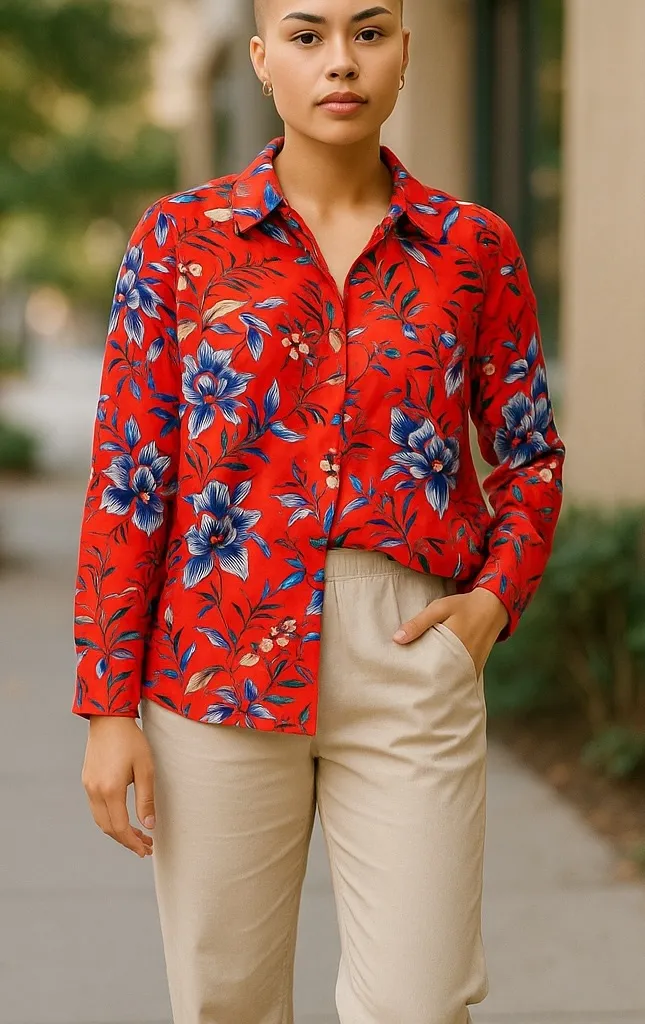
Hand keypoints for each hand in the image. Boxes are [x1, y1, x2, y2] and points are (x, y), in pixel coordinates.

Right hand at [81, 716, 155, 858]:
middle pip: (108, 828)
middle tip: (145, 846)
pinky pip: (96, 808)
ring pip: (100, 820)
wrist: (109, 718)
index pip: (120, 827)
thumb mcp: (146, 768)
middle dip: (126, 840)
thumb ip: (146, 799)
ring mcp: (88, 786)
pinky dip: (109, 818)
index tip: (146, 850)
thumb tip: (149, 825)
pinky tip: (123, 817)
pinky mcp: (87, 780)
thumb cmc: (131, 741)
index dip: (133, 842)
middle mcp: (95, 791)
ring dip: (117, 831)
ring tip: (137, 834)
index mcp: (110, 790)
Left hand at [392, 587, 508, 676]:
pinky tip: (438, 679)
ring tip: (420, 685)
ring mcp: (472, 666)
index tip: (401, 678)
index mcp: (453, 645)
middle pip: (440, 678)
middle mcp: (464, 660)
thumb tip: (396, 639)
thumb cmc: (463, 606)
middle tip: (408, 684)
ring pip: (450, 680)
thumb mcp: (438, 608)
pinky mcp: (476, 668)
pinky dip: (450, 679)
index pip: (429, 667)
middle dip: (425, 683)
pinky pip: (460, 678)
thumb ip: (418, 623)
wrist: (493, 607)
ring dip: (438, 682)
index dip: (415, 675)